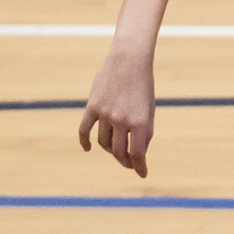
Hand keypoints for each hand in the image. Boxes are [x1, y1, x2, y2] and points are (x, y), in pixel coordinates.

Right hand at [77, 48, 156, 176]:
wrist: (129, 60)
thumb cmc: (142, 86)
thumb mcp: (149, 110)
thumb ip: (143, 132)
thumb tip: (136, 154)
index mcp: (140, 122)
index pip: (138, 154)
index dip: (139, 167)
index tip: (142, 173)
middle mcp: (122, 120)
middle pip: (119, 152)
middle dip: (124, 161)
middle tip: (128, 163)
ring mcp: (105, 114)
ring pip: (103, 142)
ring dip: (110, 149)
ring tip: (115, 149)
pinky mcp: (92, 106)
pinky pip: (84, 130)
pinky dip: (84, 142)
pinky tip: (87, 148)